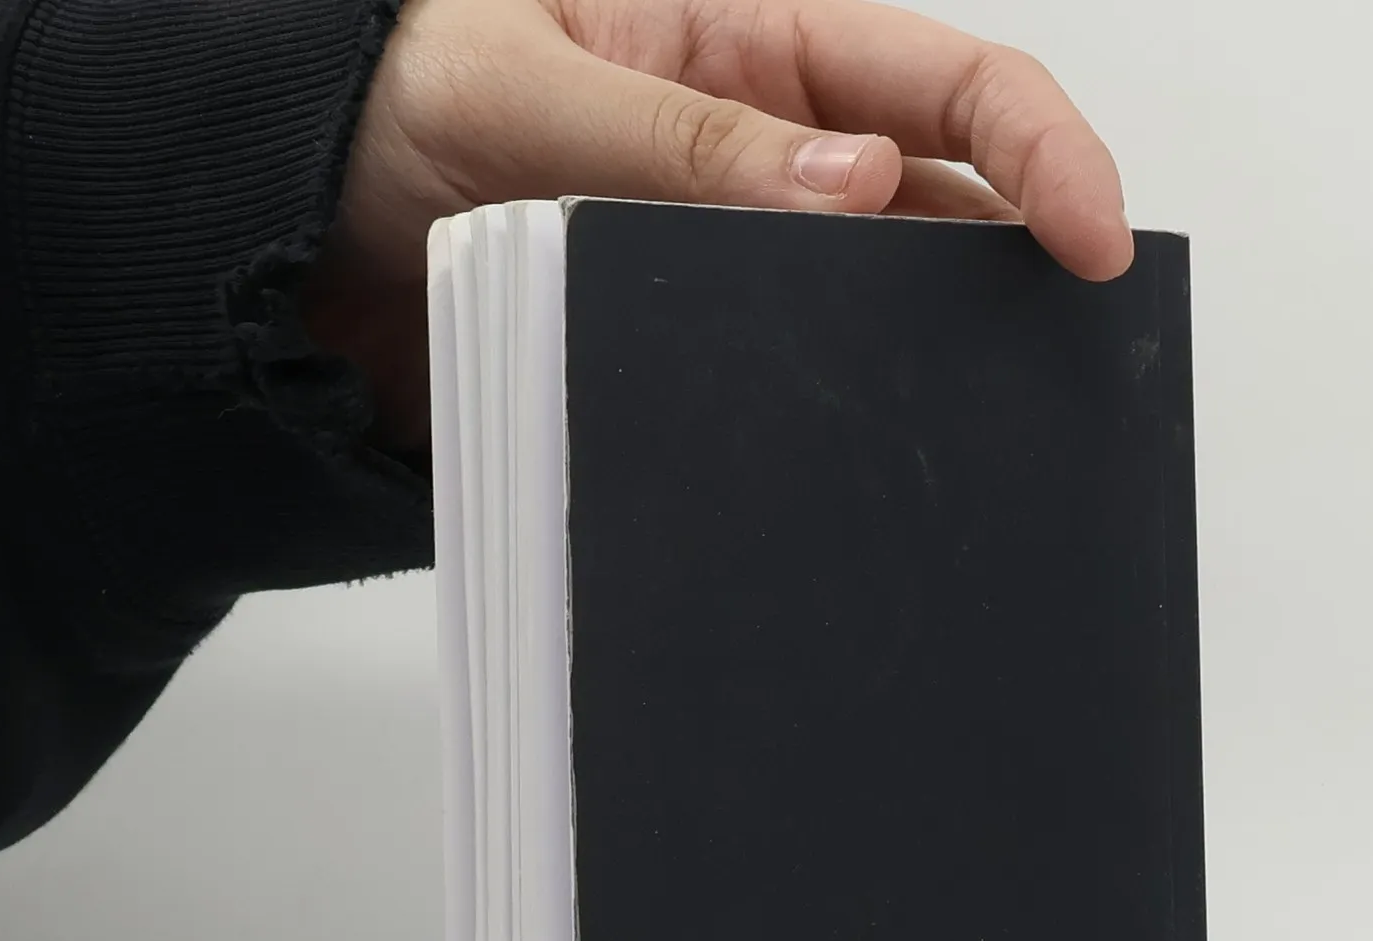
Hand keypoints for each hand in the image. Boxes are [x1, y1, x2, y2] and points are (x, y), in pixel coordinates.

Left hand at [304, 0, 1132, 452]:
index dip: (1042, 150)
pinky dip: (818, 429)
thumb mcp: (526, 87)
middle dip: (1011, 274)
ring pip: (872, 317)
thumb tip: (853, 191)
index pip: (944, 85)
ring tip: (959, 430)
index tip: (1095, 238)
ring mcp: (725, 267)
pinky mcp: (679, 357)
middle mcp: (759, 158)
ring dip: (917, 366)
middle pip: (941, 209)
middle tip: (1053, 361)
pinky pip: (777, 396)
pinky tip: (837, 463)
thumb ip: (684, 141)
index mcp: (745, 45)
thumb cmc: (375, 109)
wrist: (277, 243)